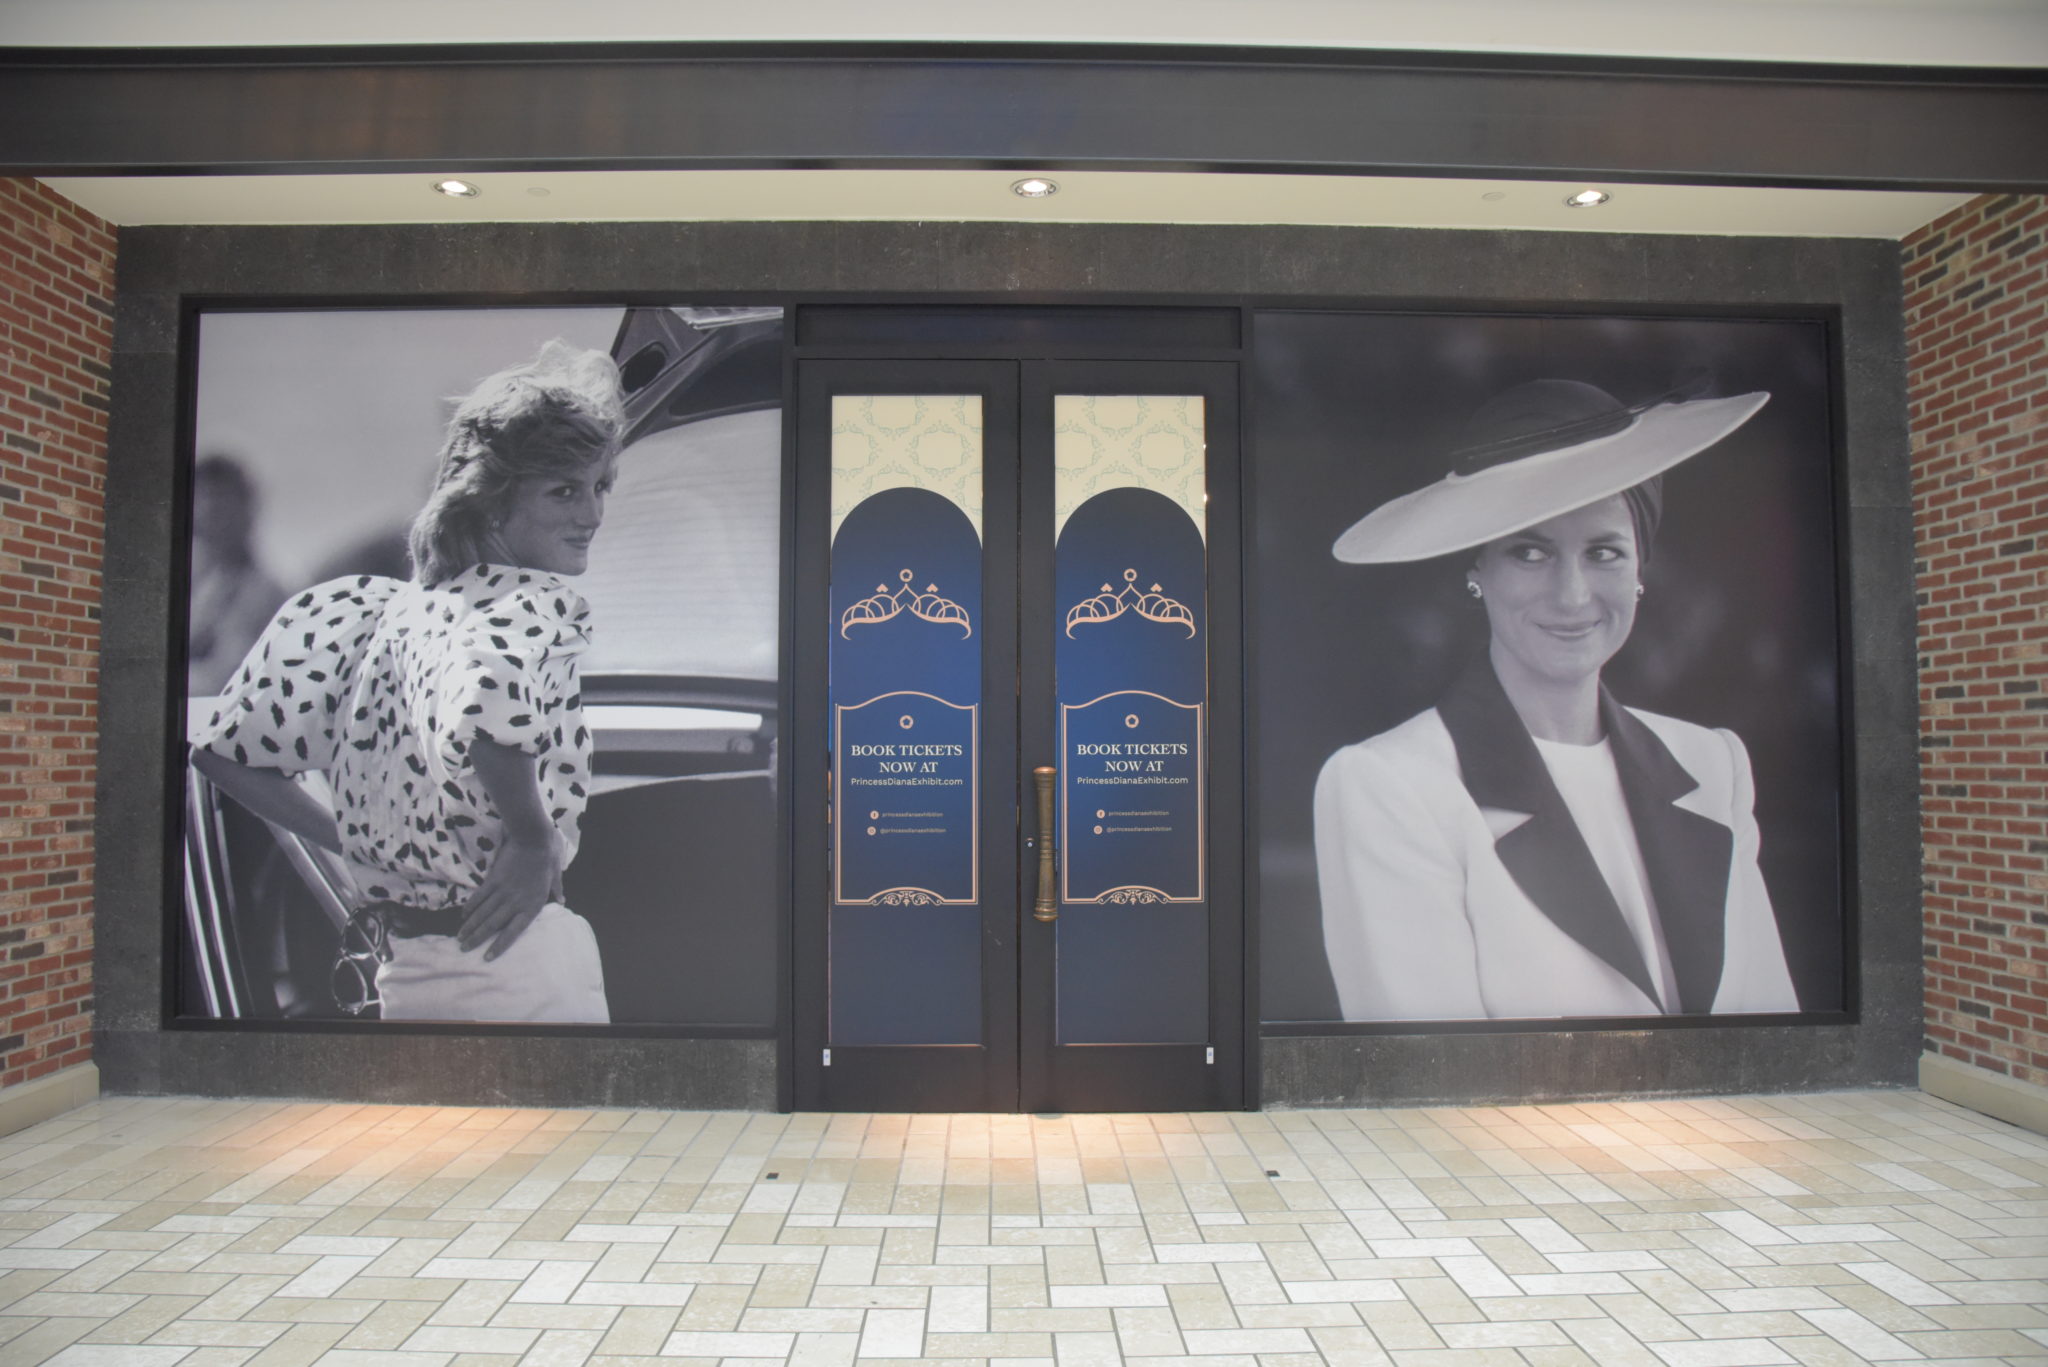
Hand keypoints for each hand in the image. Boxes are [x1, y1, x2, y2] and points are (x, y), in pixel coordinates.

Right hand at [458, 835, 560, 959]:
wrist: (532, 837)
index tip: (487, 957)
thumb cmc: (547, 855)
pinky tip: (462, 917)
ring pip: (482, 914)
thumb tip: (563, 901)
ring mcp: (502, 891)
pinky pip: (478, 898)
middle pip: (493, 925)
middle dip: (477, 939)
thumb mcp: (556, 874)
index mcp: (533, 905)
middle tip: (464, 949)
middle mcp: (516, 902)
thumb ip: (557, 890)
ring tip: (459, 938)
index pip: (513, 932)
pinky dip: (469, 908)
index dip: (499, 945)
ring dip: (469, 927)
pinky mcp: (492, 880)